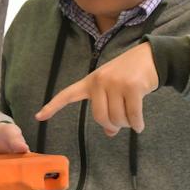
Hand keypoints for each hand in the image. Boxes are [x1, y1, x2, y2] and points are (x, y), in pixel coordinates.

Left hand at [36, 42, 157, 136]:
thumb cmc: (129, 75)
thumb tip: (110, 132)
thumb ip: (107, 107)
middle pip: (100, 117)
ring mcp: (115, 83)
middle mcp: (99, 81)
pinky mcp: (131, 87)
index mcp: (90, 81)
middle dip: (112, 125)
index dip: (53, 107)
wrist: (150, 57)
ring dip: (127, 124)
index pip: (67, 94)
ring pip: (117, 118)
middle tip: (121, 125)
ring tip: (132, 120)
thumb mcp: (113, 88)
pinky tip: (139, 125)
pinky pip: (133, 115)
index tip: (38, 117)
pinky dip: (137, 124)